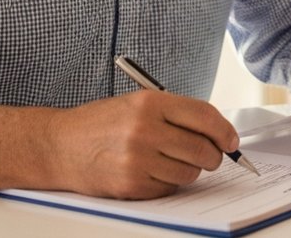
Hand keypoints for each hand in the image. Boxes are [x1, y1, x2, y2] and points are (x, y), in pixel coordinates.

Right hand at [46, 90, 240, 198]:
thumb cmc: (102, 123)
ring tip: (170, 160)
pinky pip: (170, 188)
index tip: (232, 141)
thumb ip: (177, 114)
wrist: (59, 145)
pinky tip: (151, 171)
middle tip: (209, 156)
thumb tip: (218, 133)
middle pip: (203, 149)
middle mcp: (145, 129)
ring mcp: (137, 159)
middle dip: (213, 155)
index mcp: (150, 103)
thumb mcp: (139, 104)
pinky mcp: (130, 184)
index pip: (205, 117)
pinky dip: (168, 182)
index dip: (225, 131)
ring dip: (189, 170)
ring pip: (190, 172)